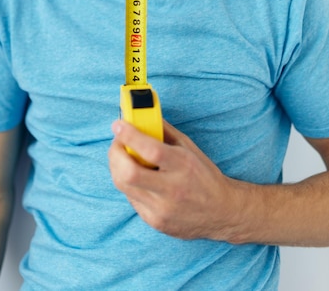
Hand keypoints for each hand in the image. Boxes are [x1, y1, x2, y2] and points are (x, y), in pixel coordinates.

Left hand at [108, 119, 240, 240]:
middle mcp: (172, 189)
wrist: (222, 212)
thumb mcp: (189, 148)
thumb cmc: (204, 175)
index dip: (129, 136)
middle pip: (129, 174)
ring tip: (124, 157)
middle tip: (117, 142)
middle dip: (115, 154)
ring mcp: (162, 209)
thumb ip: (164, 131)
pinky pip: (131, 198)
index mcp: (184, 166)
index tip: (118, 125)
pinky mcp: (155, 222)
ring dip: (117, 167)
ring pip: (124, 186)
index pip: (151, 150)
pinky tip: (136, 177)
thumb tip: (142, 115)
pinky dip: (128, 184)